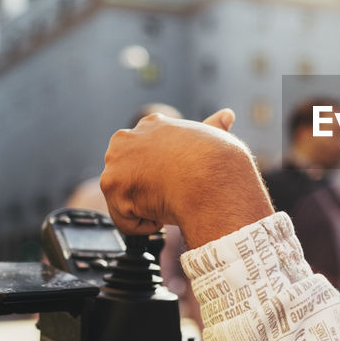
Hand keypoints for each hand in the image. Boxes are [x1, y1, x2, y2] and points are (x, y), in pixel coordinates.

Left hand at [101, 108, 273, 247]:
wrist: (210, 177)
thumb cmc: (217, 161)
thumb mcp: (215, 136)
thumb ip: (214, 127)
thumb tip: (227, 115)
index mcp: (152, 124)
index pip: (144, 153)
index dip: (162, 173)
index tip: (177, 180)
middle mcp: (128, 138)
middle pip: (129, 175)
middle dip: (148, 189)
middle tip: (173, 194)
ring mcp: (116, 160)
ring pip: (125, 198)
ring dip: (148, 207)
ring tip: (171, 202)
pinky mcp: (112, 185)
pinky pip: (126, 219)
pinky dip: (145, 224)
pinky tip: (164, 215)